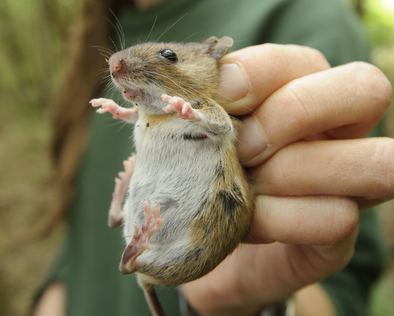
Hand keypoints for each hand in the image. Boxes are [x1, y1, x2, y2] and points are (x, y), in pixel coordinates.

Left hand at [183, 44, 392, 314]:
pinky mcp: (337, 238)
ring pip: (374, 160)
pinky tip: (245, 225)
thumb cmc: (198, 175)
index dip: (260, 73)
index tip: (219, 99)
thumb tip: (205, 85)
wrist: (199, 242)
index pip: (305, 61)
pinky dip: (280, 220)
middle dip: (294, 112)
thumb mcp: (195, 135)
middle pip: (366, 90)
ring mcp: (346, 186)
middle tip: (243, 147)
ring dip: (291, 172)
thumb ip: (204, 107)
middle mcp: (337, 134)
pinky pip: (337, 219)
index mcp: (300, 95)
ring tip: (243, 186)